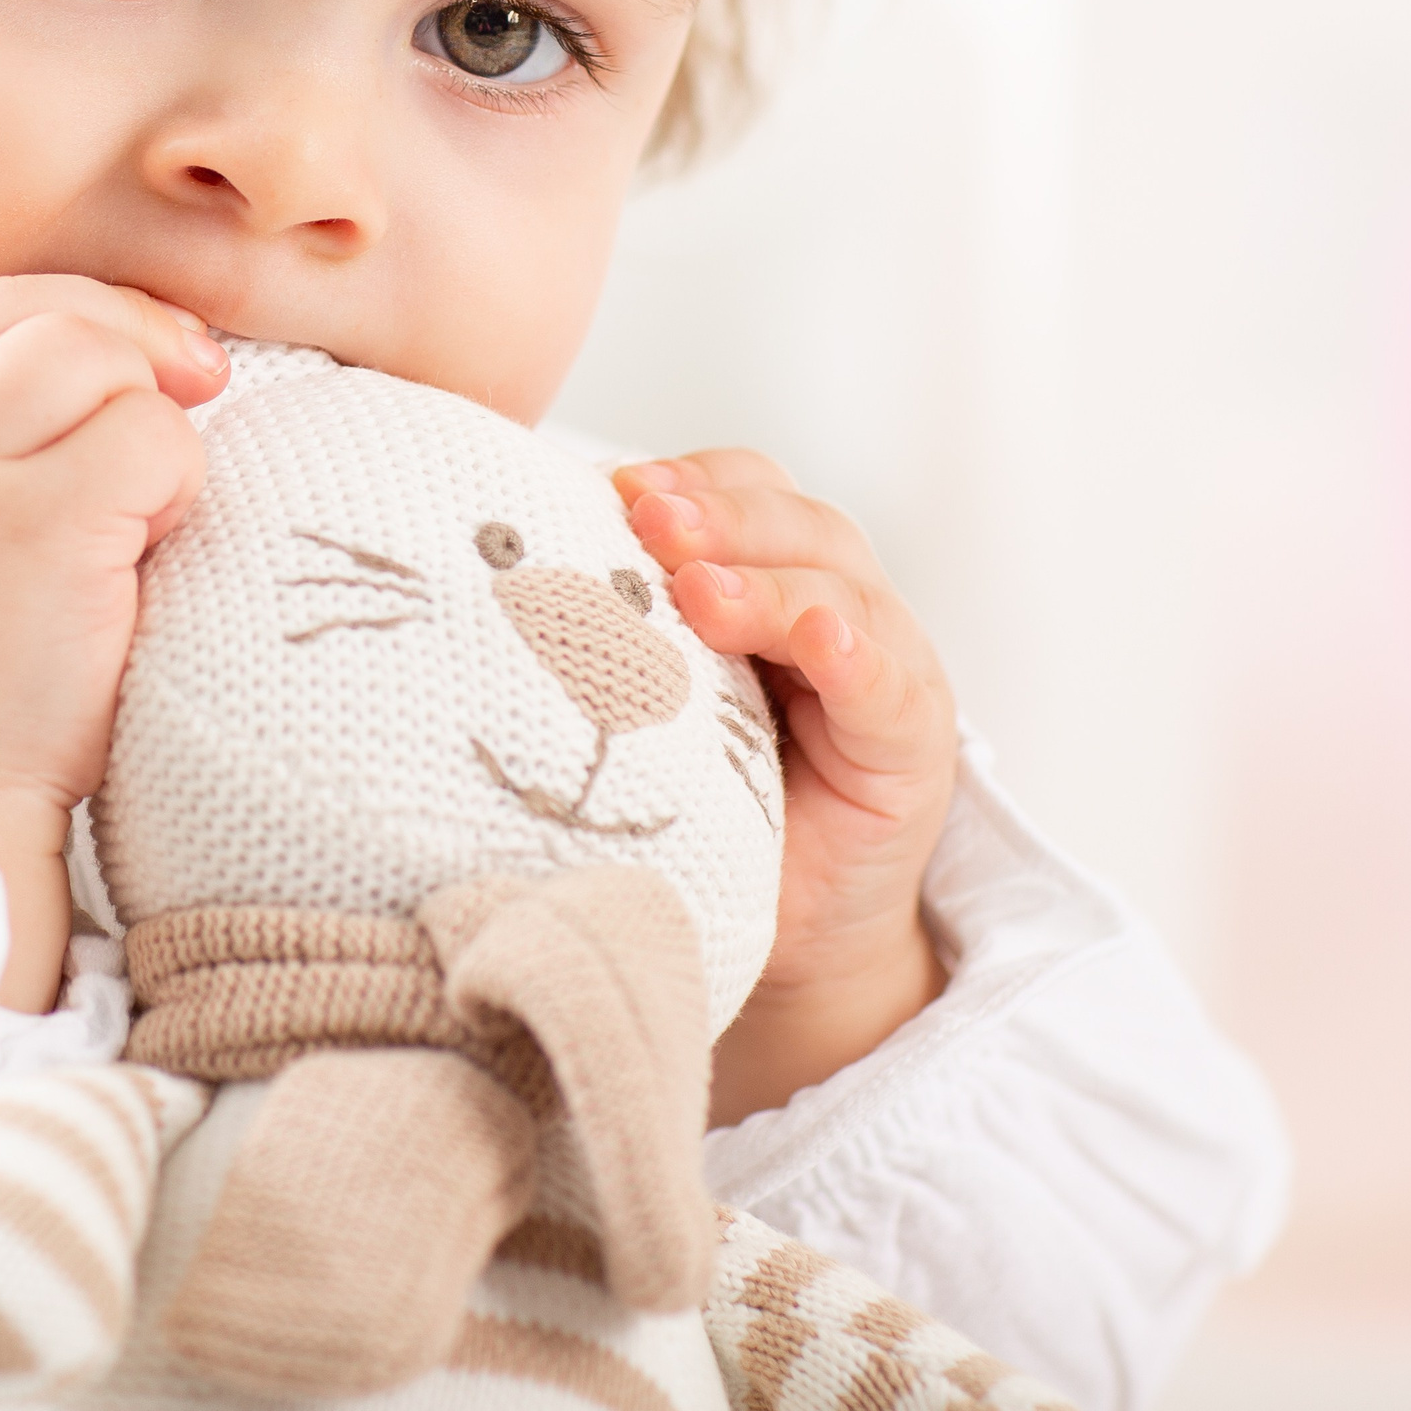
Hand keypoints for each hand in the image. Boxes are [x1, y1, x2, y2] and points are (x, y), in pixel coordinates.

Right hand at [0, 275, 225, 1007]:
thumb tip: (116, 357)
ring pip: (102, 360)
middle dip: (137, 342)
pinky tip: (147, 555)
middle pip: (45, 316)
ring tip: (141, 516)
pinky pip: (155, 439)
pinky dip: (177, 486)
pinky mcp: (41, 520)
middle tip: (201, 387)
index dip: (75, 317)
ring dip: (154, 424)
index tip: (143, 362)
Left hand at [613, 449, 956, 1122]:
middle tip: (652, 520)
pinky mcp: (912, 743)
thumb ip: (612, 630)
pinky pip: (886, 684)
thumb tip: (498, 569)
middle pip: (792, 521)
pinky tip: (821, 640)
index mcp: (765, 573)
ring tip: (700, 588)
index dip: (686, 478)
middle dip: (718, 513)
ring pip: (839, 585)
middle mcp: (833, 602)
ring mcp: (881, 666)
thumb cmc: (703, 799)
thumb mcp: (648, 698)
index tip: (612, 487)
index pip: (741, 489)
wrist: (785, 931)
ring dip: (766, 579)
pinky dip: (854, 652)